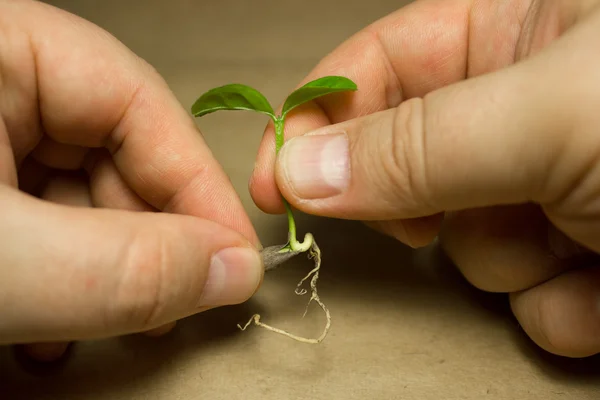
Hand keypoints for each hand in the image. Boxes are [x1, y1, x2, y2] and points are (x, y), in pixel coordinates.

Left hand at [0, 1, 262, 360]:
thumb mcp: (3, 260)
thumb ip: (122, 266)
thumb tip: (231, 272)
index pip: (137, 101)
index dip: (196, 184)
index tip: (230, 253)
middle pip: (113, 152)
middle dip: (148, 238)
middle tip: (174, 297)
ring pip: (79, 192)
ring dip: (103, 266)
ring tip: (102, 320)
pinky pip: (39, 214)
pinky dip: (60, 271)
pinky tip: (52, 316)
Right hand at [251, 0, 599, 357]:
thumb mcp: (551, 115)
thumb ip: (420, 145)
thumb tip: (304, 171)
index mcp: (520, 31)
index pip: (382, 64)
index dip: (318, 117)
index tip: (275, 179)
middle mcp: (529, 108)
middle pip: (412, 165)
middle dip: (425, 206)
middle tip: (430, 221)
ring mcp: (554, 186)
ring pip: (468, 243)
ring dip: (511, 260)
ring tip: (582, 241)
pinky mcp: (580, 251)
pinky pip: (526, 294)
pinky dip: (560, 305)